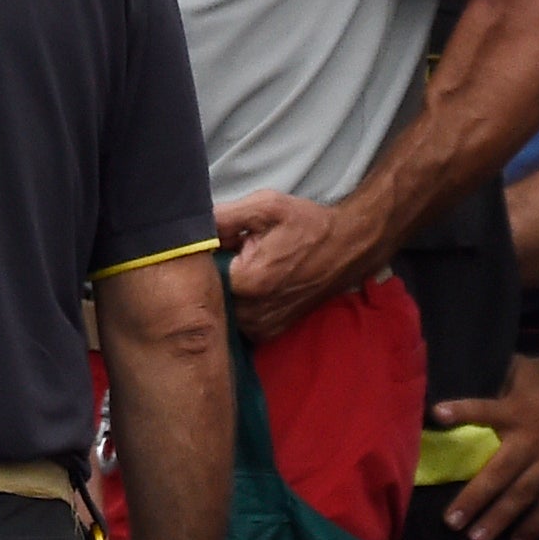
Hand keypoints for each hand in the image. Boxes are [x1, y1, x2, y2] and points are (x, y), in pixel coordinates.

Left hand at [213, 192, 371, 344]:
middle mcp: (252, 312)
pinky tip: (257, 287)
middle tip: (239, 255)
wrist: (345, 248)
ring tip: (251, 270)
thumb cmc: (307, 225)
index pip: (202, 274)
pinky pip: (239, 321)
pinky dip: (242, 305)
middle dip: (217, 275)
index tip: (226, 245)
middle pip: (211, 294)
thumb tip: (193, 226)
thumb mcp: (267, 206)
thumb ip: (225, 216)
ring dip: (229, 292)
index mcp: (246, 282)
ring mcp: (260, 327)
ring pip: (223, 309)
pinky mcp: (268, 333)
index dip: (208, 257)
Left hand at [432, 355, 538, 539]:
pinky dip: (535, 526)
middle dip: (474, 498)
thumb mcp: (526, 370)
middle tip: (451, 522)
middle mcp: (531, 440)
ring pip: (522, 496)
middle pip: (498, 473)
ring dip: (499, 519)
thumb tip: (472, 381)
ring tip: (476, 539)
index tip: (437, 415)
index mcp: (516, 411)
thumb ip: (501, 382)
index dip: (462, 411)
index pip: (485, 410)